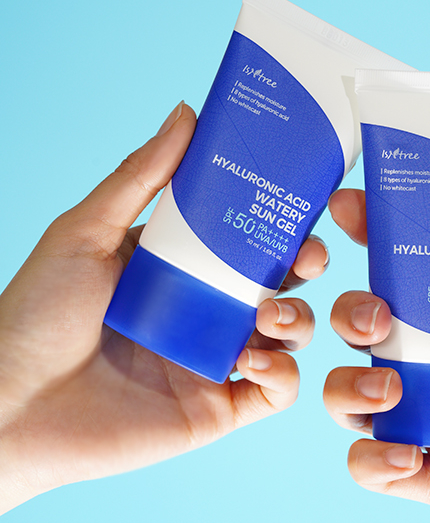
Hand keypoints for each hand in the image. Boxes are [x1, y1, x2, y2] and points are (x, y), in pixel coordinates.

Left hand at [0, 102, 326, 513]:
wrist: (9, 409)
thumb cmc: (36, 315)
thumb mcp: (86, 231)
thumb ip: (141, 175)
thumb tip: (185, 113)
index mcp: (182, 265)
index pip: (247, 236)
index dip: (280, 221)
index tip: (300, 205)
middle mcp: (206, 308)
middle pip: (280, 282)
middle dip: (306, 267)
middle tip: (306, 259)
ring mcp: (215, 357)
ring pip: (289, 334)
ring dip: (298, 320)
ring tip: (267, 317)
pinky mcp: (219, 408)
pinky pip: (276, 391)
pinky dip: (282, 376)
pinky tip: (252, 361)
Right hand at [323, 189, 429, 522]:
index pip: (406, 270)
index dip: (371, 235)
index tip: (350, 207)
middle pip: (361, 326)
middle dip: (349, 313)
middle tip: (378, 318)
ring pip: (348, 392)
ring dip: (348, 386)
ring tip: (392, 390)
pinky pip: (369, 466)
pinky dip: (373, 460)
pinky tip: (411, 456)